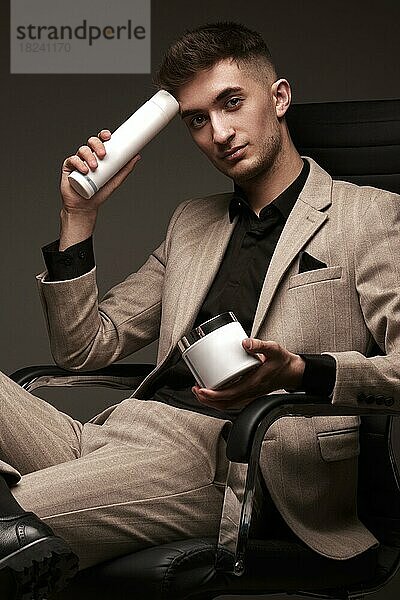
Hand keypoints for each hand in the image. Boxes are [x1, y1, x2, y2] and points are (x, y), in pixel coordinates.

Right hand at [59, 130, 140, 248]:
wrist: (85, 206)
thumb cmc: (99, 193)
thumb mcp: (115, 180)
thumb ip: (125, 169)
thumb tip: (137, 156)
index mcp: (98, 156)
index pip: (101, 141)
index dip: (103, 135)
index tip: (108, 136)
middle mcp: (88, 156)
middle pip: (91, 142)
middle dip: (97, 145)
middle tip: (103, 154)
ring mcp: (78, 161)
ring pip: (82, 150)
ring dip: (89, 156)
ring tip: (94, 167)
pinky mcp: (68, 168)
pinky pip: (72, 160)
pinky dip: (78, 163)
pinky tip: (84, 169)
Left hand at [192, 338, 304, 410]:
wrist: (292, 372)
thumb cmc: (282, 362)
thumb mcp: (273, 349)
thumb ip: (260, 345)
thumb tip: (245, 342)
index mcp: (253, 384)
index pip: (229, 395)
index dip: (212, 395)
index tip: (201, 389)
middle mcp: (250, 392)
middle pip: (224, 404)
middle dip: (207, 400)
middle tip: (195, 390)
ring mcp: (249, 395)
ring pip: (227, 405)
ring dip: (212, 401)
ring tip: (200, 391)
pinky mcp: (249, 393)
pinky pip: (232, 401)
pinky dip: (220, 399)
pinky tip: (214, 390)